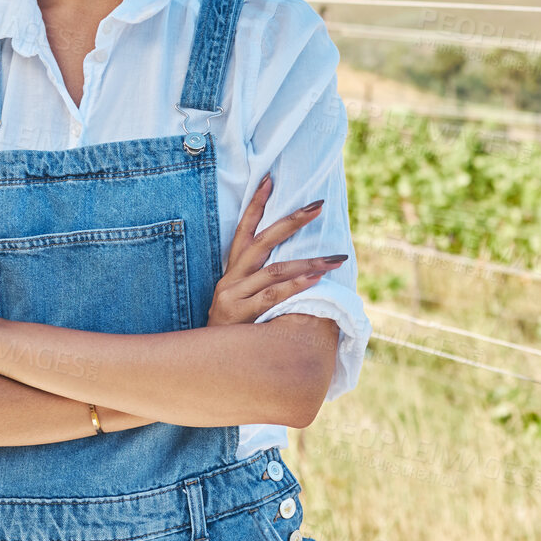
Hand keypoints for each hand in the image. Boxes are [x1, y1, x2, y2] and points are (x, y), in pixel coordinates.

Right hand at [207, 172, 348, 326]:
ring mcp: (234, 295)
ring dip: (308, 261)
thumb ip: (261, 282)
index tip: (270, 180)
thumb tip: (297, 264)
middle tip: (319, 205)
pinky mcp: (240, 314)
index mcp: (232, 270)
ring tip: (334, 257)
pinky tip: (316, 278)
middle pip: (263, 240)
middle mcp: (232, 277)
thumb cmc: (233, 328)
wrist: (206, 360)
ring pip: (274, 270)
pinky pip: (273, 296)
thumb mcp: (241, 299)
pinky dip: (296, 286)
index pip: (244, 229)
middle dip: (292, 220)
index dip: (256, 204)